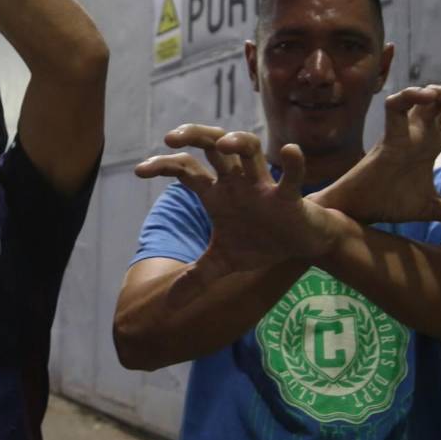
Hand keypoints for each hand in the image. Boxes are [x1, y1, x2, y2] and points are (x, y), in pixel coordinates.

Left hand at [135, 125, 341, 303]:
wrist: (301, 245)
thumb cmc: (261, 242)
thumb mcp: (223, 263)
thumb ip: (197, 279)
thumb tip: (169, 304)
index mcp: (217, 193)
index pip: (186, 170)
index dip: (162, 166)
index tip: (139, 172)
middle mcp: (236, 182)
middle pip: (213, 145)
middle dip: (194, 135)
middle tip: (170, 137)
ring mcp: (262, 186)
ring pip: (250, 150)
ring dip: (237, 142)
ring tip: (222, 145)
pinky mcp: (289, 198)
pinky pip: (292, 177)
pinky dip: (293, 164)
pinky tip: (290, 152)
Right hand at [316, 84, 440, 229]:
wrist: (359, 213)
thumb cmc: (387, 203)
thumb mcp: (432, 208)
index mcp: (431, 141)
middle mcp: (420, 130)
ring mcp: (405, 131)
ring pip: (433, 96)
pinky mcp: (387, 137)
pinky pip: (397, 106)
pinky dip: (412, 97)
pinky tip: (433, 96)